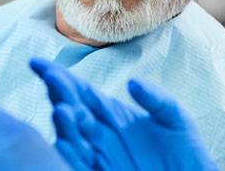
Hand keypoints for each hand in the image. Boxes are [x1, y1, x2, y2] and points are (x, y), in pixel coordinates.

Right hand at [30, 58, 218, 170]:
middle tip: (49, 77)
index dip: (59, 76)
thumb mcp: (176, 119)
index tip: (38, 62)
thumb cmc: (186, 155)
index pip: (79, 90)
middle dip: (58, 92)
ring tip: (62, 109)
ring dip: (63, 124)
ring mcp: (96, 157)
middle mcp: (97, 134)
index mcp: (110, 114)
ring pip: (71, 137)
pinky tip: (64, 141)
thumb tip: (132, 83)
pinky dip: (68, 154)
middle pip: (70, 108)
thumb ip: (157, 99)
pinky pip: (77, 164)